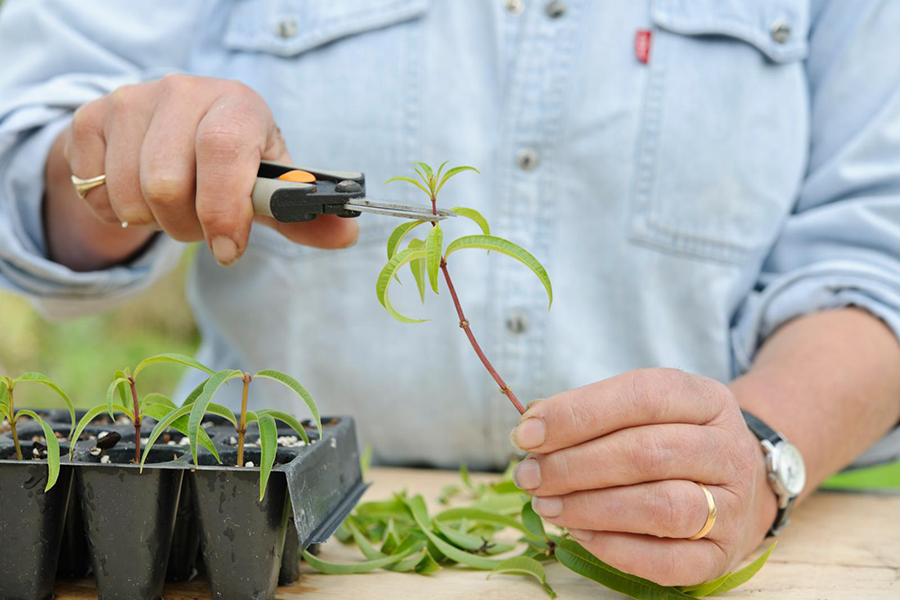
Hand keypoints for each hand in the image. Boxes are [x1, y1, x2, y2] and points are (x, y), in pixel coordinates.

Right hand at [52, 74, 357, 268]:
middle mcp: (183, 92)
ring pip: (129, 194)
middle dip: (187, 227)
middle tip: (201, 227)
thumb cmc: (230, 165)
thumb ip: (303, 216)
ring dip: (154, 222)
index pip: (223, 148)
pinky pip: (95, 192)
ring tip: (173, 208)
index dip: (223, 207)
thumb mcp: (267, 186)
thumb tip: (347, 234)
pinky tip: (140, 194)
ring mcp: (132, 99)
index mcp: (238, 104)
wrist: (166, 133)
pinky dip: (118, 213)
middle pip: (166, 184)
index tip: (228, 249)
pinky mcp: (92, 117)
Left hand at [510, 368, 777, 585]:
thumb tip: (531, 429)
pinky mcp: (724, 555)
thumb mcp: (642, 411)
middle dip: (574, 465)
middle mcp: (728, 450)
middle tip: (529, 475)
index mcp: (706, 399)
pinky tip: (579, 533)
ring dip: (591, 507)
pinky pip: (669, 561)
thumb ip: (590, 415)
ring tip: (546, 504)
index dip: (578, 414)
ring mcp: (733, 506)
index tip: (526, 433)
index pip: (642, 396)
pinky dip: (615, 549)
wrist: (736, 486)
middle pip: (647, 453)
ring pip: (662, 507)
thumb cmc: (669, 440)